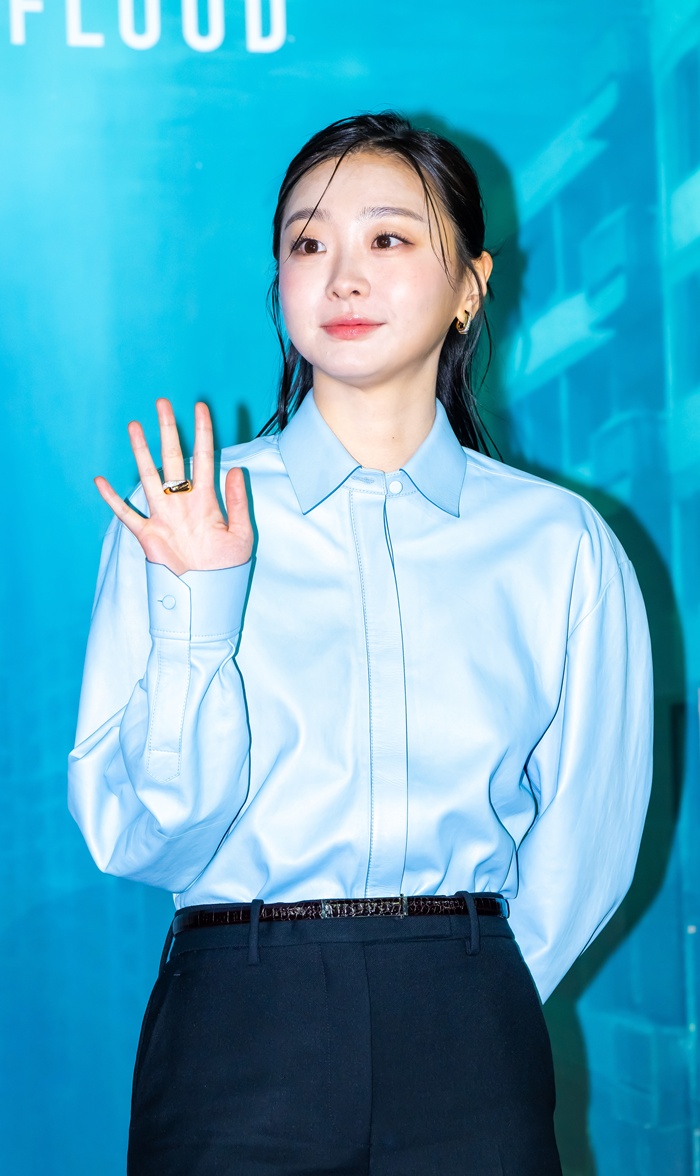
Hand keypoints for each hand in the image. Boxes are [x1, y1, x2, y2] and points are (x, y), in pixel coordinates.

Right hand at [94, 399, 252, 574]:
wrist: (207, 595)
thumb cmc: (226, 569)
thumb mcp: (242, 535)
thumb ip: (238, 502)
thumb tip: (236, 470)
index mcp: (206, 501)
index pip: (204, 458)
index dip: (203, 432)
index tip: (200, 407)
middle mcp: (182, 502)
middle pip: (173, 458)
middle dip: (168, 430)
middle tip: (162, 403)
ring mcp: (163, 516)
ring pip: (149, 476)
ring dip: (141, 452)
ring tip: (134, 426)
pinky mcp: (147, 534)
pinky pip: (126, 513)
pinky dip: (112, 499)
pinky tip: (100, 481)